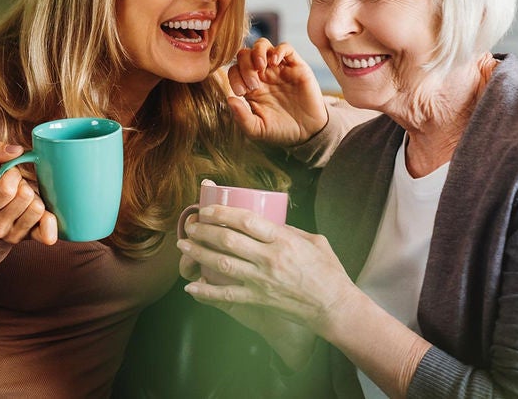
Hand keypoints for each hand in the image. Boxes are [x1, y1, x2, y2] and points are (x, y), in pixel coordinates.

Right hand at [0, 142, 57, 244]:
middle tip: (17, 187)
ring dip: (35, 198)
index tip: (9, 175)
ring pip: (38, 209)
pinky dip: (50, 222)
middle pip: (25, 197)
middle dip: (24, 185)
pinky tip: (45, 214)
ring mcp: (13, 235)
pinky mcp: (29, 239)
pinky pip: (47, 233)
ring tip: (24, 199)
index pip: (6, 189)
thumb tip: (17, 150)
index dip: (12, 175)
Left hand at [177, 205, 359, 338]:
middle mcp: (270, 259)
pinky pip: (226, 295)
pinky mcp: (258, 300)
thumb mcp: (314, 241)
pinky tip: (191, 287)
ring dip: (199, 253)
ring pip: (222, 264)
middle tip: (190, 225)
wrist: (334, 307)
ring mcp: (262, 281)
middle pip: (228, 240)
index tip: (207, 209)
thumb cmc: (328, 272)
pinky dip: (206, 292)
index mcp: (284, 240)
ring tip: (184, 245)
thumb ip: (289, 230)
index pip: (246, 220)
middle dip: (204, 230)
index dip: (222, 213)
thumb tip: (268, 221)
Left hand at [220, 38, 328, 145]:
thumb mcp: (257, 129)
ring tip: (260, 66)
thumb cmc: (281, 130)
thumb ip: (241, 117)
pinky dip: (278, 50)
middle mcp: (262, 75)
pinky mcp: (296, 66)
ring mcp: (279, 69)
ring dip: (257, 52)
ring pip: (262, 45)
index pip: (235, 70)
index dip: (234, 77)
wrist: (308, 133)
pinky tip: (275, 63)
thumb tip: (229, 99)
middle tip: (253, 84)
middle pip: (245, 54)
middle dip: (245, 66)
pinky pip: (285, 48)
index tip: (242, 92)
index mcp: (250, 87)